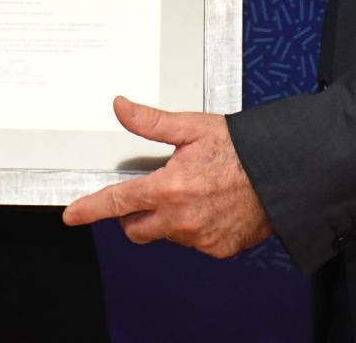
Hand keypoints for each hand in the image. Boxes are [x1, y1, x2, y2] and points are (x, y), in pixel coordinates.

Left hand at [61, 96, 272, 257]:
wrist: (283, 174)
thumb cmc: (241, 149)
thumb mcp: (193, 127)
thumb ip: (151, 123)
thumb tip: (121, 107)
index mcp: (168, 188)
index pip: (117, 202)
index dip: (90, 209)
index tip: (72, 215)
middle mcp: (180, 219)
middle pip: (136, 228)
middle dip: (135, 214)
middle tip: (154, 191)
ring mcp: (199, 238)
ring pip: (167, 234)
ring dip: (170, 218)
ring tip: (197, 191)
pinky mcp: (218, 249)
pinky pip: (194, 242)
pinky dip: (196, 227)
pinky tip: (214, 206)